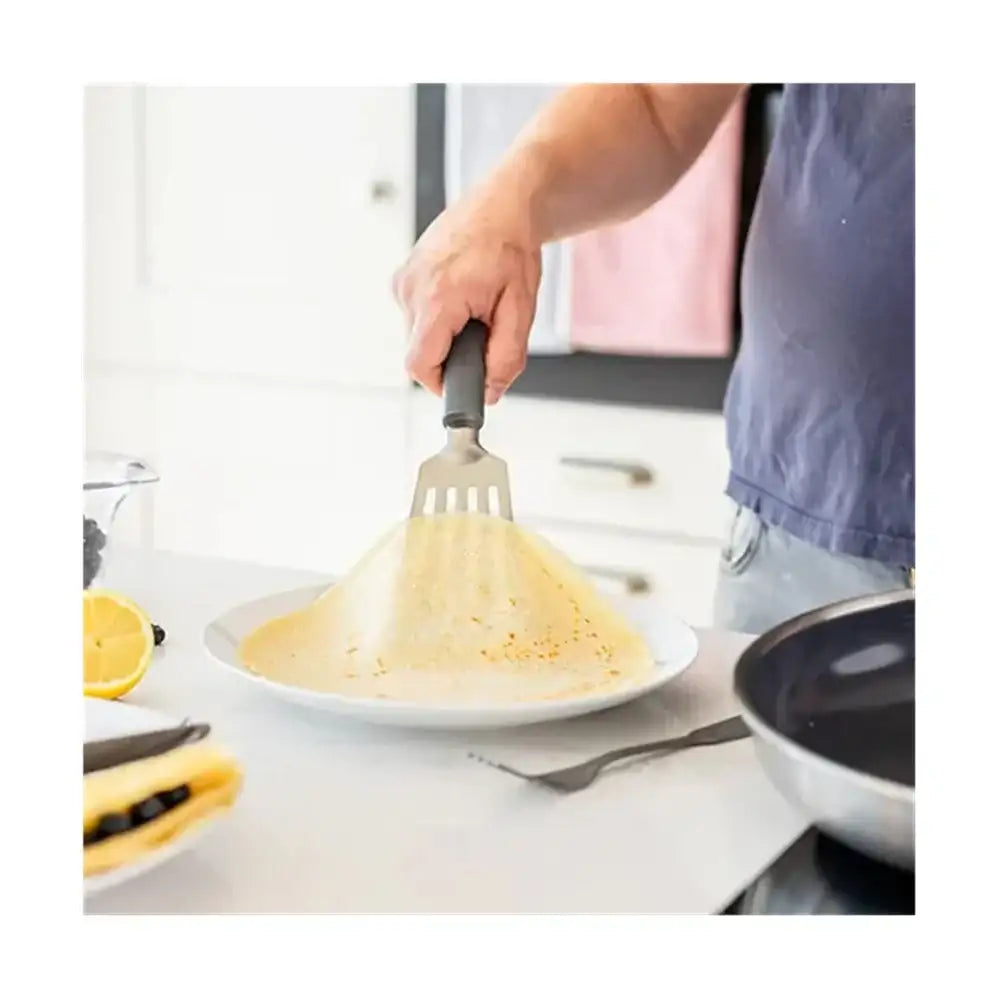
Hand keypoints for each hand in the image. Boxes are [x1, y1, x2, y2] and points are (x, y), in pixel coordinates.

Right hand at [393, 189, 541, 404]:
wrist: (503, 204)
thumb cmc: (511, 246)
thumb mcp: (521, 309)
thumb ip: (507, 356)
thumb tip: (492, 390)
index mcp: (438, 297)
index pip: (419, 366)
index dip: (441, 384)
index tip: (463, 382)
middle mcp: (411, 288)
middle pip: (419, 353)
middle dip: (451, 355)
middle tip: (483, 332)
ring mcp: (403, 280)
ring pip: (418, 335)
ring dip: (445, 335)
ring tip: (474, 309)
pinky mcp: (402, 276)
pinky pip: (415, 316)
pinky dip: (438, 318)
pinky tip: (461, 298)